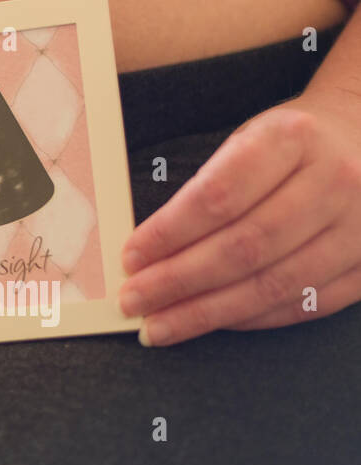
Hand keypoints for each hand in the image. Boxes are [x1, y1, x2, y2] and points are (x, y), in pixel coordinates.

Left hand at [117, 92, 360, 345]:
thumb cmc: (290, 144)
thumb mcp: (248, 138)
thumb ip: (206, 188)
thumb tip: (148, 250)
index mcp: (293, 139)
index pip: (219, 196)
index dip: (169, 233)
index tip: (130, 257)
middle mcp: (334, 181)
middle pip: (244, 247)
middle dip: (179, 281)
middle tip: (134, 301)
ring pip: (274, 284)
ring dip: (209, 312)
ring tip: (161, 325)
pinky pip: (306, 304)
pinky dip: (253, 319)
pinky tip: (214, 322)